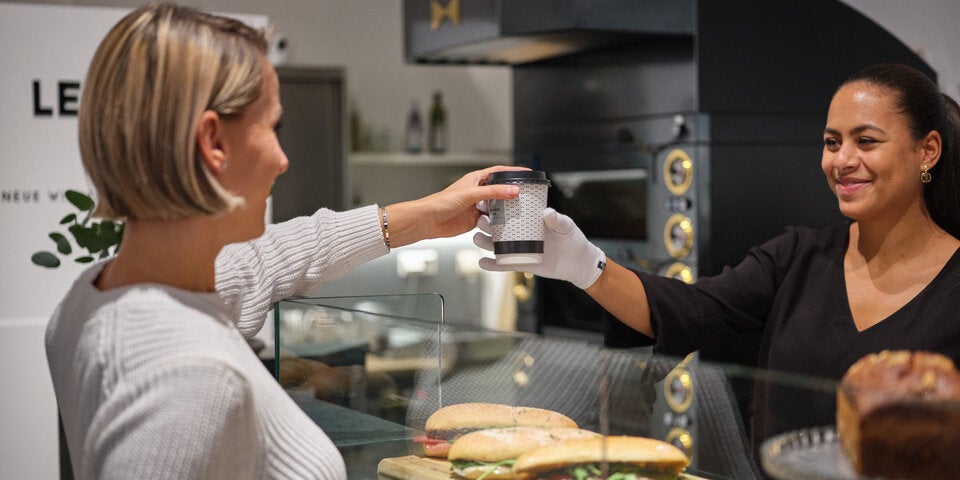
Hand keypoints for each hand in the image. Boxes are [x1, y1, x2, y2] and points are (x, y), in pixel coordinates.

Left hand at [386, 165, 526, 246]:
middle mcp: (477, 191)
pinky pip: (491, 220)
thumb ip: (493, 192)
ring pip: (497, 206)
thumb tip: (514, 190)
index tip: (528, 173)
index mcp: (476, 179)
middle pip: (500, 190)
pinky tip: (505, 224)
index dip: (513, 171)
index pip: (499, 171)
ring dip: (506, 209)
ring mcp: (477, 206)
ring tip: (519, 211)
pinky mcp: (475, 220)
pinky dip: (498, 222)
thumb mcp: (471, 194)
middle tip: (528, 196)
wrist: (428, 221)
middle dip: (512, 193)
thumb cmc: (441, 202)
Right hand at [473, 208, 605, 288]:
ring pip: (495, 245)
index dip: (495, 206)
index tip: (485, 201)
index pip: (508, 210)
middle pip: (496, 227)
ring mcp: (518, 248)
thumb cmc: (573, 240)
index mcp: (528, 219)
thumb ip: (558, 220)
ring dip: (484, 242)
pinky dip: (492, 265)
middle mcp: (519, 233)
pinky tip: (483, 263)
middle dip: (485, 223)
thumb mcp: (567, 227)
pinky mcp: (520, 263)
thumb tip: (547, 212)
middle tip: (480, 220)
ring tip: (478, 238)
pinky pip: (503, 264)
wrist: (578, 262)